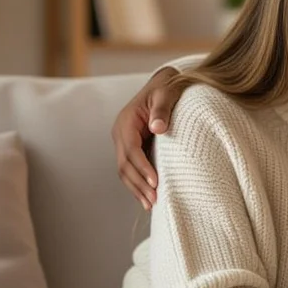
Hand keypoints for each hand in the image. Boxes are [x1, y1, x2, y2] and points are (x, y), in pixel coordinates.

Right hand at [113, 66, 181, 209]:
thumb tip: (158, 128)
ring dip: (136, 188)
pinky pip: (130, 168)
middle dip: (138, 184)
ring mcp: (124, 141)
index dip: (142, 168)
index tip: (155, 182)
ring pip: (124, 170)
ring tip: (150, 204)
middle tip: (154, 200)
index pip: (131, 150)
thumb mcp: (167, 93)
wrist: (164, 83)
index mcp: (126, 122)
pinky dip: (137, 183)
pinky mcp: (131, 147)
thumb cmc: (167, 88)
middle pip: (124, 164)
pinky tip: (147, 197)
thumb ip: (163, 109)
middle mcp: (121, 133)